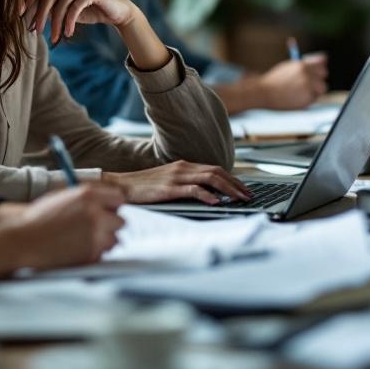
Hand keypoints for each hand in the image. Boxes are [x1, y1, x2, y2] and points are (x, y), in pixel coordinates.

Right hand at [0, 183, 125, 278]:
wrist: (24, 240)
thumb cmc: (39, 218)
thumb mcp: (63, 197)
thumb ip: (87, 198)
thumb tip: (107, 204)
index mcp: (88, 195)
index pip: (119, 198)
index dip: (113, 206)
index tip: (109, 211)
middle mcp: (95, 214)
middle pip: (120, 221)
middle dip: (110, 225)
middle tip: (96, 228)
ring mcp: (95, 236)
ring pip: (114, 240)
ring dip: (104, 241)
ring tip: (83, 240)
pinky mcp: (91, 254)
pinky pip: (102, 254)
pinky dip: (93, 254)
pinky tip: (76, 250)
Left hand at [22, 0, 135, 43]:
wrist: (115, 12)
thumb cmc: (87, 10)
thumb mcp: (65, 10)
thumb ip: (49, 8)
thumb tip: (26, 18)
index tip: (17, 14)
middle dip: (38, 14)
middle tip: (34, 31)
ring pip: (61, 3)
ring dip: (55, 23)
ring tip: (53, 38)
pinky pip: (75, 7)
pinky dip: (69, 22)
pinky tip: (68, 33)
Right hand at [103, 161, 251, 204]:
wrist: (120, 185)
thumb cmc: (143, 187)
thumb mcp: (168, 182)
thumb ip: (185, 184)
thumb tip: (208, 195)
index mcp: (183, 166)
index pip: (214, 169)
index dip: (232, 178)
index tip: (244, 189)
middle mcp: (183, 168)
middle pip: (217, 172)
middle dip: (236, 184)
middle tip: (249, 195)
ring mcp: (176, 177)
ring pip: (210, 178)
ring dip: (228, 189)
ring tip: (239, 199)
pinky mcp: (169, 188)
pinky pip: (193, 189)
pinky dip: (207, 195)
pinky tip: (216, 202)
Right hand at [257, 53, 327, 108]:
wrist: (264, 93)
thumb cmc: (274, 80)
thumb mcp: (288, 67)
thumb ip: (304, 65)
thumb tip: (320, 61)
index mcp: (302, 65)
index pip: (322, 60)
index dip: (320, 65)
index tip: (317, 69)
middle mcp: (307, 75)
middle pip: (324, 74)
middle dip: (318, 77)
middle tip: (310, 82)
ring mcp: (308, 88)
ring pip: (322, 88)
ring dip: (315, 89)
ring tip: (301, 92)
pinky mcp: (307, 99)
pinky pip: (314, 98)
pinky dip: (308, 99)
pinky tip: (296, 98)